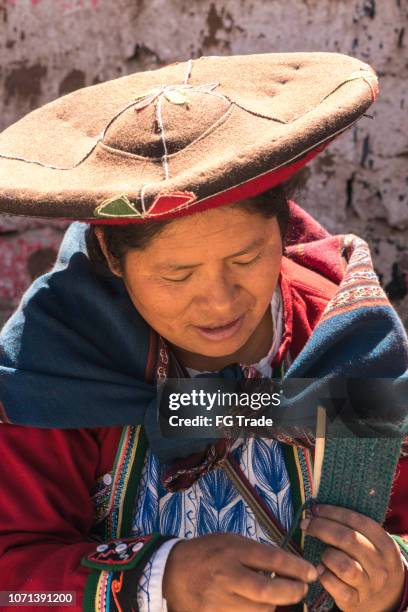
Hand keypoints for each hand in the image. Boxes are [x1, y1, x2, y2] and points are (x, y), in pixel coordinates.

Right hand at [162, 532, 318, 611]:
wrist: (172, 572)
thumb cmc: (207, 552)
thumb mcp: (231, 541)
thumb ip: (256, 553)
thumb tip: (287, 567)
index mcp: (232, 550)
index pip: (272, 560)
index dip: (296, 568)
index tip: (312, 572)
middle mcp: (226, 575)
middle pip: (269, 591)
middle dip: (292, 592)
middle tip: (302, 589)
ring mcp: (219, 600)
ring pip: (261, 610)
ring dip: (274, 604)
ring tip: (276, 596)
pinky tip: (257, 604)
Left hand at [301, 504, 404, 610]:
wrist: (384, 597)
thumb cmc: (369, 561)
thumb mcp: (371, 543)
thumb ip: (352, 528)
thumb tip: (316, 510)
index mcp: (385, 544)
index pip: (358, 521)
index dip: (333, 512)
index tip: (315, 509)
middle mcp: (380, 565)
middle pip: (348, 539)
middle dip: (322, 527)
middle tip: (306, 524)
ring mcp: (369, 585)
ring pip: (343, 565)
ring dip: (327, 555)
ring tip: (323, 554)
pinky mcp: (356, 600)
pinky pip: (335, 585)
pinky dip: (324, 576)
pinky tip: (321, 570)